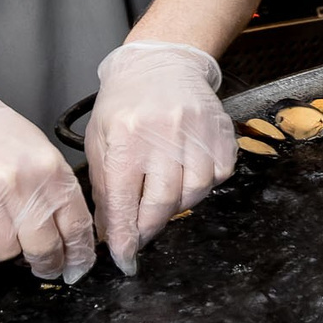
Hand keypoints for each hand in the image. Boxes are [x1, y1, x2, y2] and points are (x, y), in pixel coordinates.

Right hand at [0, 79, 94, 282]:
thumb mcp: (37, 152)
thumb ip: (54, 190)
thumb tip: (71, 237)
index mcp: (48, 170)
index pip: (75, 226)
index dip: (77, 254)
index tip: (75, 267)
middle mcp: (19, 186)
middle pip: (42, 249)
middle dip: (42, 261)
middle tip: (37, 261)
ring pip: (2, 253)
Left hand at [86, 41, 230, 274]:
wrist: (160, 63)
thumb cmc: (124, 103)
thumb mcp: (101, 141)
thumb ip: (104, 188)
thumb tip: (110, 233)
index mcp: (126, 139)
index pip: (124, 201)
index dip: (125, 237)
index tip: (125, 259)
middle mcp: (164, 136)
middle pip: (163, 204)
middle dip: (149, 229)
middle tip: (141, 236)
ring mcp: (197, 133)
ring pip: (195, 193)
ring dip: (177, 206)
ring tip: (163, 198)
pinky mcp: (221, 132)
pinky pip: (219, 175)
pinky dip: (203, 185)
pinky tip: (187, 176)